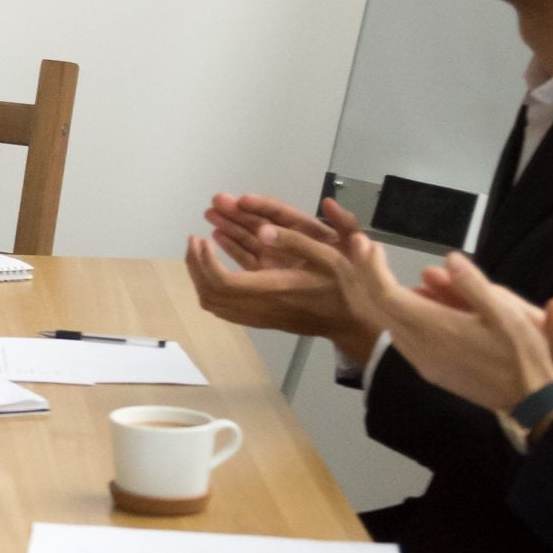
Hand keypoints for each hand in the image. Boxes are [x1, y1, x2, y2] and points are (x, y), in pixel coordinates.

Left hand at [184, 195, 380, 360]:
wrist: (358, 322)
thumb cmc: (347, 288)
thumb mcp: (329, 256)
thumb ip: (295, 241)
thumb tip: (264, 230)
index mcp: (273, 289)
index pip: (222, 281)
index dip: (204, 261)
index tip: (201, 239)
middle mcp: (262, 307)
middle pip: (211, 292)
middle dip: (196, 265)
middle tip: (194, 240)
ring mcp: (261, 317)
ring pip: (215, 303)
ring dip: (201, 276)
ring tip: (199, 250)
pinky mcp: (264, 319)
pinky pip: (226, 310)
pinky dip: (213, 289)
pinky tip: (216, 269)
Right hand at [203, 193, 359, 271]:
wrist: (362, 314)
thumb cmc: (361, 281)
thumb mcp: (360, 251)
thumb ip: (346, 225)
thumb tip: (328, 204)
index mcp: (313, 234)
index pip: (283, 214)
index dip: (263, 205)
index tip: (243, 200)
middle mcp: (293, 244)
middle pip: (261, 223)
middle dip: (238, 211)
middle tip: (216, 201)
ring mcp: (281, 259)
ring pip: (251, 238)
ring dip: (231, 225)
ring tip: (210, 213)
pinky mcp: (272, 275)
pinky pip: (248, 258)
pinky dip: (233, 246)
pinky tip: (217, 236)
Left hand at [337, 241, 552, 413]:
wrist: (530, 403)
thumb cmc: (521, 355)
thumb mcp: (506, 314)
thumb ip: (473, 285)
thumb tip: (449, 258)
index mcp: (434, 328)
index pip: (385, 294)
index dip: (370, 268)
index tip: (366, 244)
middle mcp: (419, 346)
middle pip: (376, 308)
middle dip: (364, 276)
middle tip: (361, 249)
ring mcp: (422, 361)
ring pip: (385, 323)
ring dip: (375, 295)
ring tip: (375, 269)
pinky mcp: (430, 370)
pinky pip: (399, 337)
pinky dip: (391, 313)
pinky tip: (404, 301)